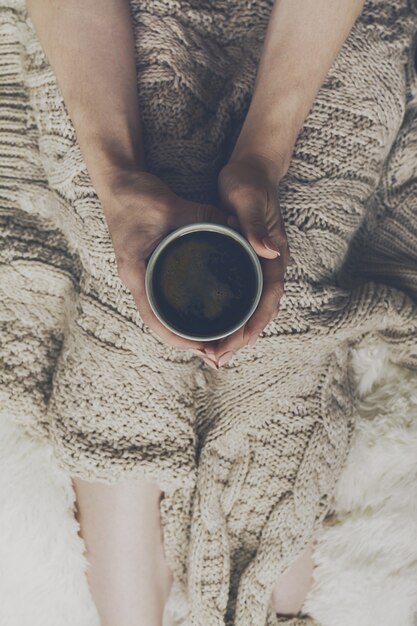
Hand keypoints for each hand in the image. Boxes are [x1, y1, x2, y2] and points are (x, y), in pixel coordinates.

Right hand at [99, 169, 229, 352]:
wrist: (117, 181)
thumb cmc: (135, 195)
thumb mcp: (169, 206)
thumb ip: (202, 215)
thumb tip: (235, 226)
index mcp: (135, 272)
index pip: (154, 318)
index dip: (177, 338)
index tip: (202, 348)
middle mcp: (136, 279)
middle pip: (159, 324)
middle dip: (185, 342)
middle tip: (215, 354)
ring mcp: (140, 275)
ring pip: (160, 314)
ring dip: (182, 331)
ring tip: (211, 343)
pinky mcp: (147, 267)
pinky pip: (162, 299)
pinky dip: (179, 312)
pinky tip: (198, 315)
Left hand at [202, 154, 289, 364]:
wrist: (253, 167)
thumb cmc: (249, 182)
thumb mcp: (249, 200)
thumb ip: (256, 225)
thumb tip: (269, 252)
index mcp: (274, 257)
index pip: (267, 301)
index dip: (252, 327)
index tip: (233, 345)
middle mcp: (269, 266)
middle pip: (259, 313)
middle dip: (240, 339)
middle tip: (216, 359)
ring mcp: (259, 266)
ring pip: (251, 309)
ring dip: (234, 333)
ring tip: (213, 352)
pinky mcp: (246, 263)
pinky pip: (241, 297)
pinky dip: (230, 316)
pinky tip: (213, 325)